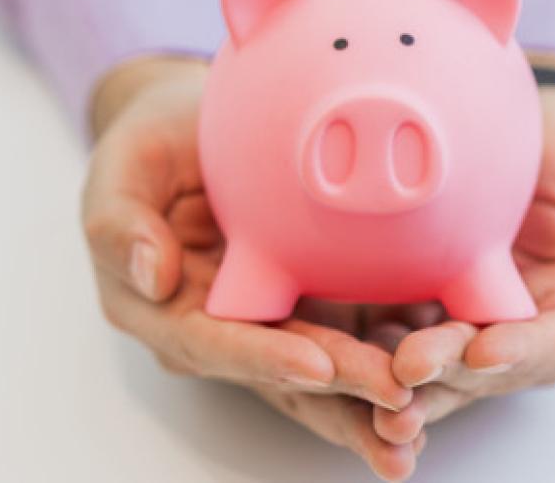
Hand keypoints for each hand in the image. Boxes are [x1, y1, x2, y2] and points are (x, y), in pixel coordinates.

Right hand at [82, 56, 418, 479]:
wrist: (191, 125)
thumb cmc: (148, 144)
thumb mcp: (120, 167)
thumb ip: (120, 223)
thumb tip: (152, 277)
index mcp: (161, 309)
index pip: (211, 342)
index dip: (262, 356)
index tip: (316, 363)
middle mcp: (212, 330)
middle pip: (275, 371)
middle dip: (335, 395)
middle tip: (397, 405)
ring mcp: (262, 322)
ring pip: (315, 372)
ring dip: (365, 402)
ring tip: (417, 430)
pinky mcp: (303, 306)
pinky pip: (346, 340)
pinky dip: (385, 363)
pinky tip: (435, 380)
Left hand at [371, 84, 554, 445]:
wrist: (522, 124)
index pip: (551, 344)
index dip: (521, 351)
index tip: (484, 350)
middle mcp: (519, 331)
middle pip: (482, 364)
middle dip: (446, 372)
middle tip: (406, 370)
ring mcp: (465, 319)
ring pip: (432, 362)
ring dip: (399, 379)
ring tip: (366, 384)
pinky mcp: (419, 304)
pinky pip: (390, 331)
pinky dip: (365, 350)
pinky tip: (333, 359)